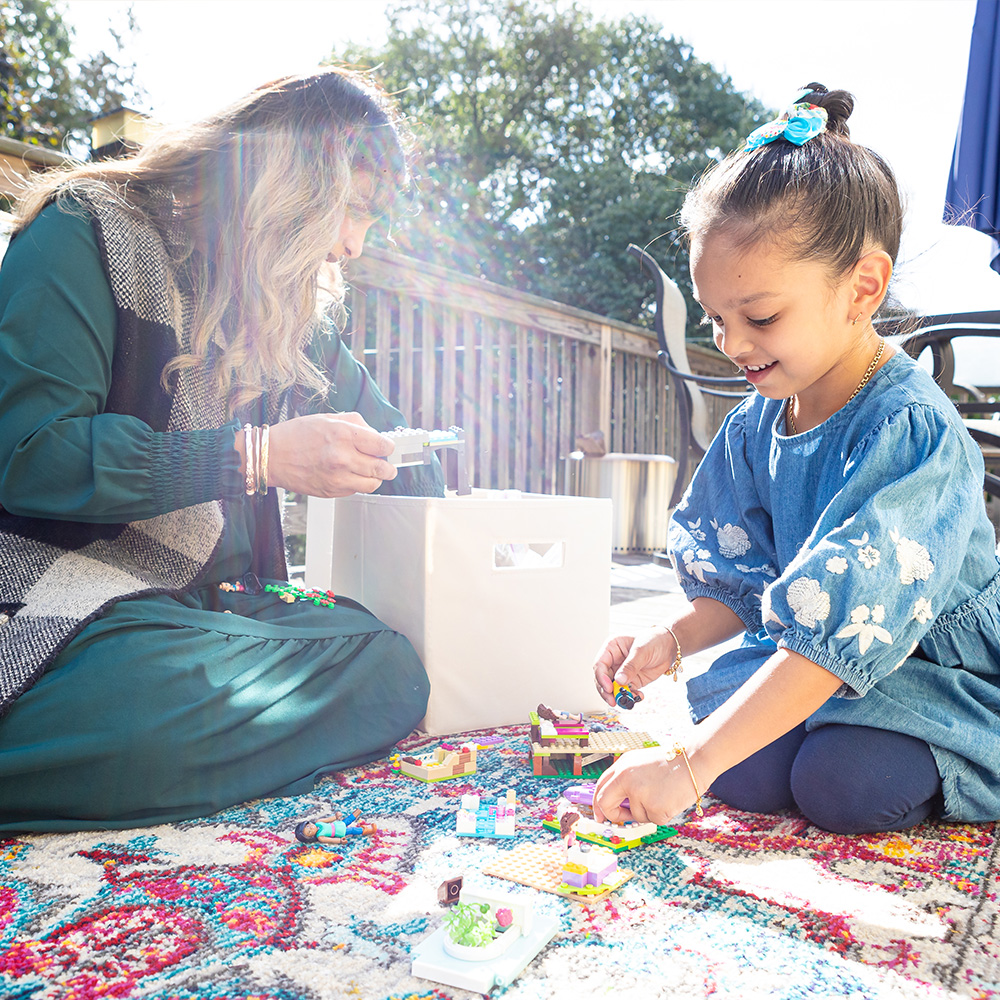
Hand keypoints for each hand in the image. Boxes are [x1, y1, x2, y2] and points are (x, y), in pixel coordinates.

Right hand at [265, 412, 396, 496]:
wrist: (272, 456)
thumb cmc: (297, 435)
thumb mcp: (328, 418)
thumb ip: (357, 424)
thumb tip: (376, 434)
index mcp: (344, 435)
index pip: (383, 445)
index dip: (388, 447)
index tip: (386, 447)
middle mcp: (342, 458)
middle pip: (382, 468)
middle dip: (388, 466)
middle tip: (386, 464)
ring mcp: (337, 478)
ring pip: (373, 484)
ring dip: (375, 477)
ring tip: (368, 470)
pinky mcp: (331, 492)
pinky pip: (356, 491)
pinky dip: (357, 483)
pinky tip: (348, 474)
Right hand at [592, 625, 678, 705]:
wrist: (670, 647)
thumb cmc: (654, 640)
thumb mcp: (641, 650)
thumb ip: (630, 666)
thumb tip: (619, 680)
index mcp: (611, 648)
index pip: (600, 664)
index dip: (601, 677)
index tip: (608, 688)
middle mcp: (614, 661)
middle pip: (603, 679)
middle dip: (607, 691)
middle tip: (613, 700)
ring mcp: (621, 672)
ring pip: (612, 688)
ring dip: (618, 696)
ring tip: (627, 700)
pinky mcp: (631, 681)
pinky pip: (625, 692)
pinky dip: (630, 697)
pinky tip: (638, 697)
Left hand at [593, 744, 707, 825]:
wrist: (694, 761)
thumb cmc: (671, 761)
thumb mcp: (641, 762)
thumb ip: (626, 778)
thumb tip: (617, 801)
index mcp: (622, 766)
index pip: (600, 787)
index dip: (598, 803)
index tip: (599, 814)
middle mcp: (627, 779)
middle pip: (606, 804)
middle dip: (612, 815)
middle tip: (620, 818)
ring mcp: (640, 794)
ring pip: (636, 815)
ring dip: (648, 811)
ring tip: (662, 794)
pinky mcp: (655, 808)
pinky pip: (653, 819)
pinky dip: (662, 814)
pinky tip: (670, 799)